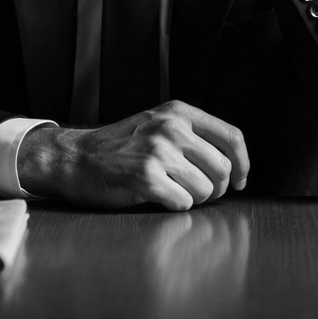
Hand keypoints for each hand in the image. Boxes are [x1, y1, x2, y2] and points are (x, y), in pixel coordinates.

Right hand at [16, 101, 249, 210]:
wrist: (74, 158)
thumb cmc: (118, 148)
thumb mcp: (156, 126)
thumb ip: (192, 136)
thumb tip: (234, 168)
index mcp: (178, 112)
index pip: (232, 137)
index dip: (243, 164)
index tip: (240, 181)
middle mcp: (171, 127)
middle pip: (223, 170)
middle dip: (215, 189)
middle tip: (194, 192)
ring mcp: (158, 151)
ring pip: (205, 190)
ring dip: (192, 198)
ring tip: (169, 191)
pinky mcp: (145, 176)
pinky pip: (183, 203)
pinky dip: (173, 206)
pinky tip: (155, 196)